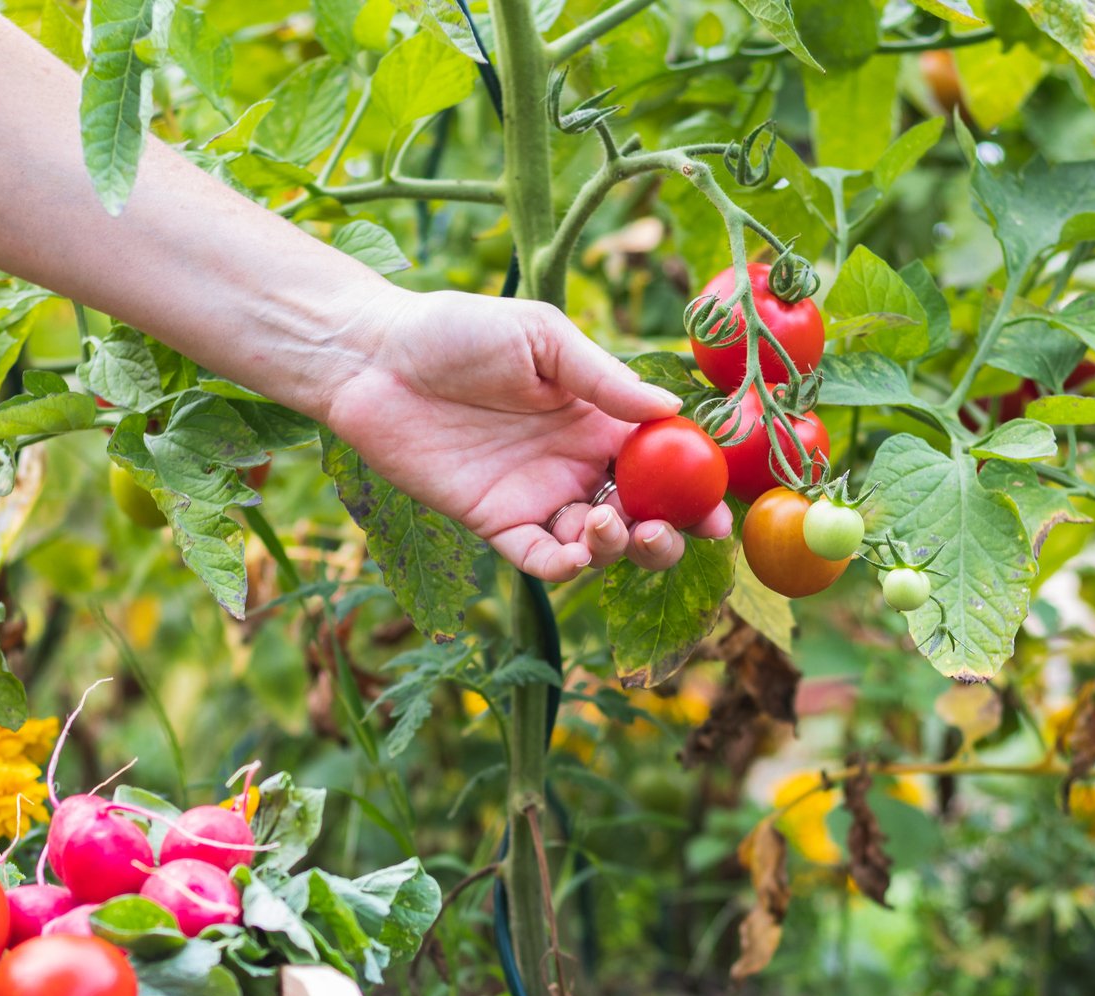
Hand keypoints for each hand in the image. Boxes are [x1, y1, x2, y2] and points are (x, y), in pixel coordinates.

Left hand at [321, 290, 731, 581]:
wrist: (376, 358)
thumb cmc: (458, 331)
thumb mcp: (542, 338)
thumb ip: (604, 379)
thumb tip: (671, 410)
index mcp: (599, 419)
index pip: (664, 463)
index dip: (696, 490)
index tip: (719, 510)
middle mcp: (576, 464)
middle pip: (642, 515)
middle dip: (668, 534)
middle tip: (669, 531)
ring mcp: (538, 497)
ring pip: (597, 546)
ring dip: (619, 547)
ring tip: (608, 524)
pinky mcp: (495, 523)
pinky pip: (540, 560)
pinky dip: (566, 566)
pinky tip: (578, 551)